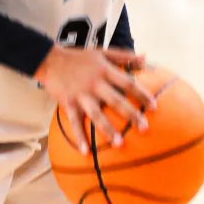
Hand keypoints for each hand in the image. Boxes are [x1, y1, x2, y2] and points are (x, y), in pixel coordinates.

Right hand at [35, 45, 155, 153]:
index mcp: (105, 71)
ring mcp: (81, 95)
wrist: (50, 59)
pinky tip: (86, 152)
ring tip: (120, 144)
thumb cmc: (78, 57)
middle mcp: (95, 84)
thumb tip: (146, 57)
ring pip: (97, 115)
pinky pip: (75, 123)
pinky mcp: (68, 104)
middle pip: (116, 101)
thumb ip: (124, 56)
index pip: (127, 83)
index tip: (154, 106)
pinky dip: (80, 137)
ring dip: (108, 130)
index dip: (141, 94)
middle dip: (131, 115)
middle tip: (144, 129)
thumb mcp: (102, 52)